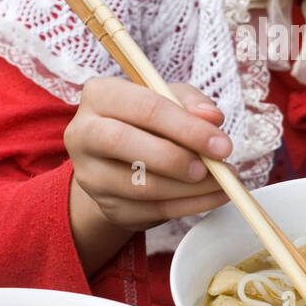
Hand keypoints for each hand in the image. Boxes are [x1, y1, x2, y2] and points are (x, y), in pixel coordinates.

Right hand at [64, 77, 235, 233]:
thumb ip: (191, 103)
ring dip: (190, 188)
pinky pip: (151, 210)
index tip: (222, 143)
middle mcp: (83, 133)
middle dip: (178, 158)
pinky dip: (189, 206)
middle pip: (124, 143)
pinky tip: (212, 197)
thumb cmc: (148, 121)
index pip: (144, 107)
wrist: (122, 159)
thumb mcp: (169, 99)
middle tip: (217, 167)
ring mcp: (90, 175)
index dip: (186, 127)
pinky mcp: (107, 206)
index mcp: (99, 95)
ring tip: (222, 182)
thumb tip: (212, 118)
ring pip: (139, 185)